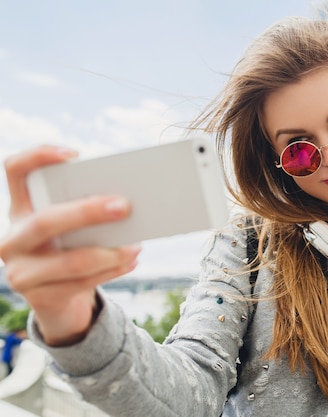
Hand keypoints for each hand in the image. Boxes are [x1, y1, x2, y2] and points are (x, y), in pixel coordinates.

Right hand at [0, 145, 140, 345]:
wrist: (58, 298)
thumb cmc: (71, 249)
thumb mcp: (70, 228)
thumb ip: (84, 211)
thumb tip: (125, 203)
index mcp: (20, 209)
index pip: (15, 171)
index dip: (38, 157)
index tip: (75, 155)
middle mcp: (13, 238)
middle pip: (46, 220)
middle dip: (88, 212)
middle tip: (124, 206)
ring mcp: (21, 271)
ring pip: (70, 261)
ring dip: (110, 253)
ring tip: (136, 246)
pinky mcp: (39, 298)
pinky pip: (82, 283)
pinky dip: (112, 271)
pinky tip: (132, 261)